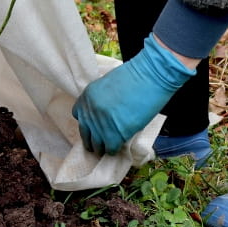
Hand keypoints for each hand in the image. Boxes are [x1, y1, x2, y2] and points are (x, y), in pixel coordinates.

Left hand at [71, 33, 194, 154]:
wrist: (149, 77)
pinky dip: (114, 150)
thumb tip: (103, 113)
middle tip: (100, 142)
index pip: (78, 115)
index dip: (87, 122)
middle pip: (85, 134)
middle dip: (92, 139)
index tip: (95, 125)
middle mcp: (89, 112)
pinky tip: (119, 146)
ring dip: (103, 147)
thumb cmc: (134, 76)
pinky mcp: (114, 135)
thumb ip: (100, 99)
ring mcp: (100, 125)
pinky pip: (110, 149)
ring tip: (109, 147)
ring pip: (96, 145)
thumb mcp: (107, 84)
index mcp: (86, 97)